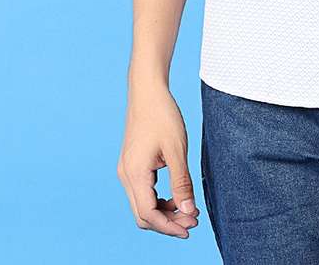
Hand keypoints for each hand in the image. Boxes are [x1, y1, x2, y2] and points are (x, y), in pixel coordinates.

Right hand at [117, 80, 200, 237]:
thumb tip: (188, 212)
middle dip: (167, 223)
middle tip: (192, 221)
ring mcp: (127, 170)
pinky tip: (177, 195)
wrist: (147, 90)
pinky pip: (143, 192)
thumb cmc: (162, 115)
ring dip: (164, 212)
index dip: (169, 227)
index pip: (148, 215)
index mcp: (135, 174)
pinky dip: (159, 199)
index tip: (190, 228)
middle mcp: (126, 176)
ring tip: (188, 209)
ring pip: (142, 205)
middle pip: (143, 215)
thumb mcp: (177, 150)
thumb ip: (181, 183)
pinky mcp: (131, 164)